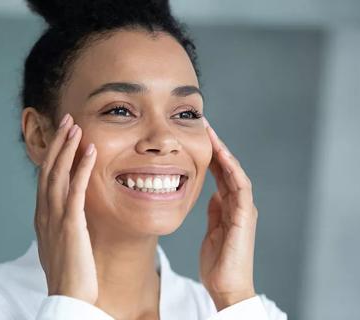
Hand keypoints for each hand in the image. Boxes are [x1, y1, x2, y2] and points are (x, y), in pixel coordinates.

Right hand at [34, 113, 98, 304]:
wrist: (68, 296)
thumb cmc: (68, 271)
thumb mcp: (59, 242)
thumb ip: (60, 223)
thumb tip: (67, 212)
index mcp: (42, 215)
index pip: (46, 177)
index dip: (53, 154)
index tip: (63, 136)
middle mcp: (45, 212)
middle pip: (49, 169)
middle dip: (58, 143)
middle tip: (67, 120)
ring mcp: (55, 218)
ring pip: (58, 174)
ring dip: (67, 148)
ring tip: (76, 127)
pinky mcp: (71, 225)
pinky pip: (76, 190)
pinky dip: (82, 168)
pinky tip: (90, 151)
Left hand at [199, 116, 257, 310]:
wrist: (226, 285)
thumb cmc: (218, 262)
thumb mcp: (212, 230)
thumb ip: (215, 211)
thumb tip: (212, 193)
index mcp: (229, 205)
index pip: (219, 173)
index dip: (208, 154)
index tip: (195, 136)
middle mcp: (238, 203)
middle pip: (227, 167)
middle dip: (214, 145)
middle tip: (201, 125)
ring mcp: (243, 208)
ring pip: (234, 172)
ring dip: (223, 151)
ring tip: (210, 132)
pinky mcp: (244, 216)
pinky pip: (240, 187)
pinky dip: (232, 170)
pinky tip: (222, 155)